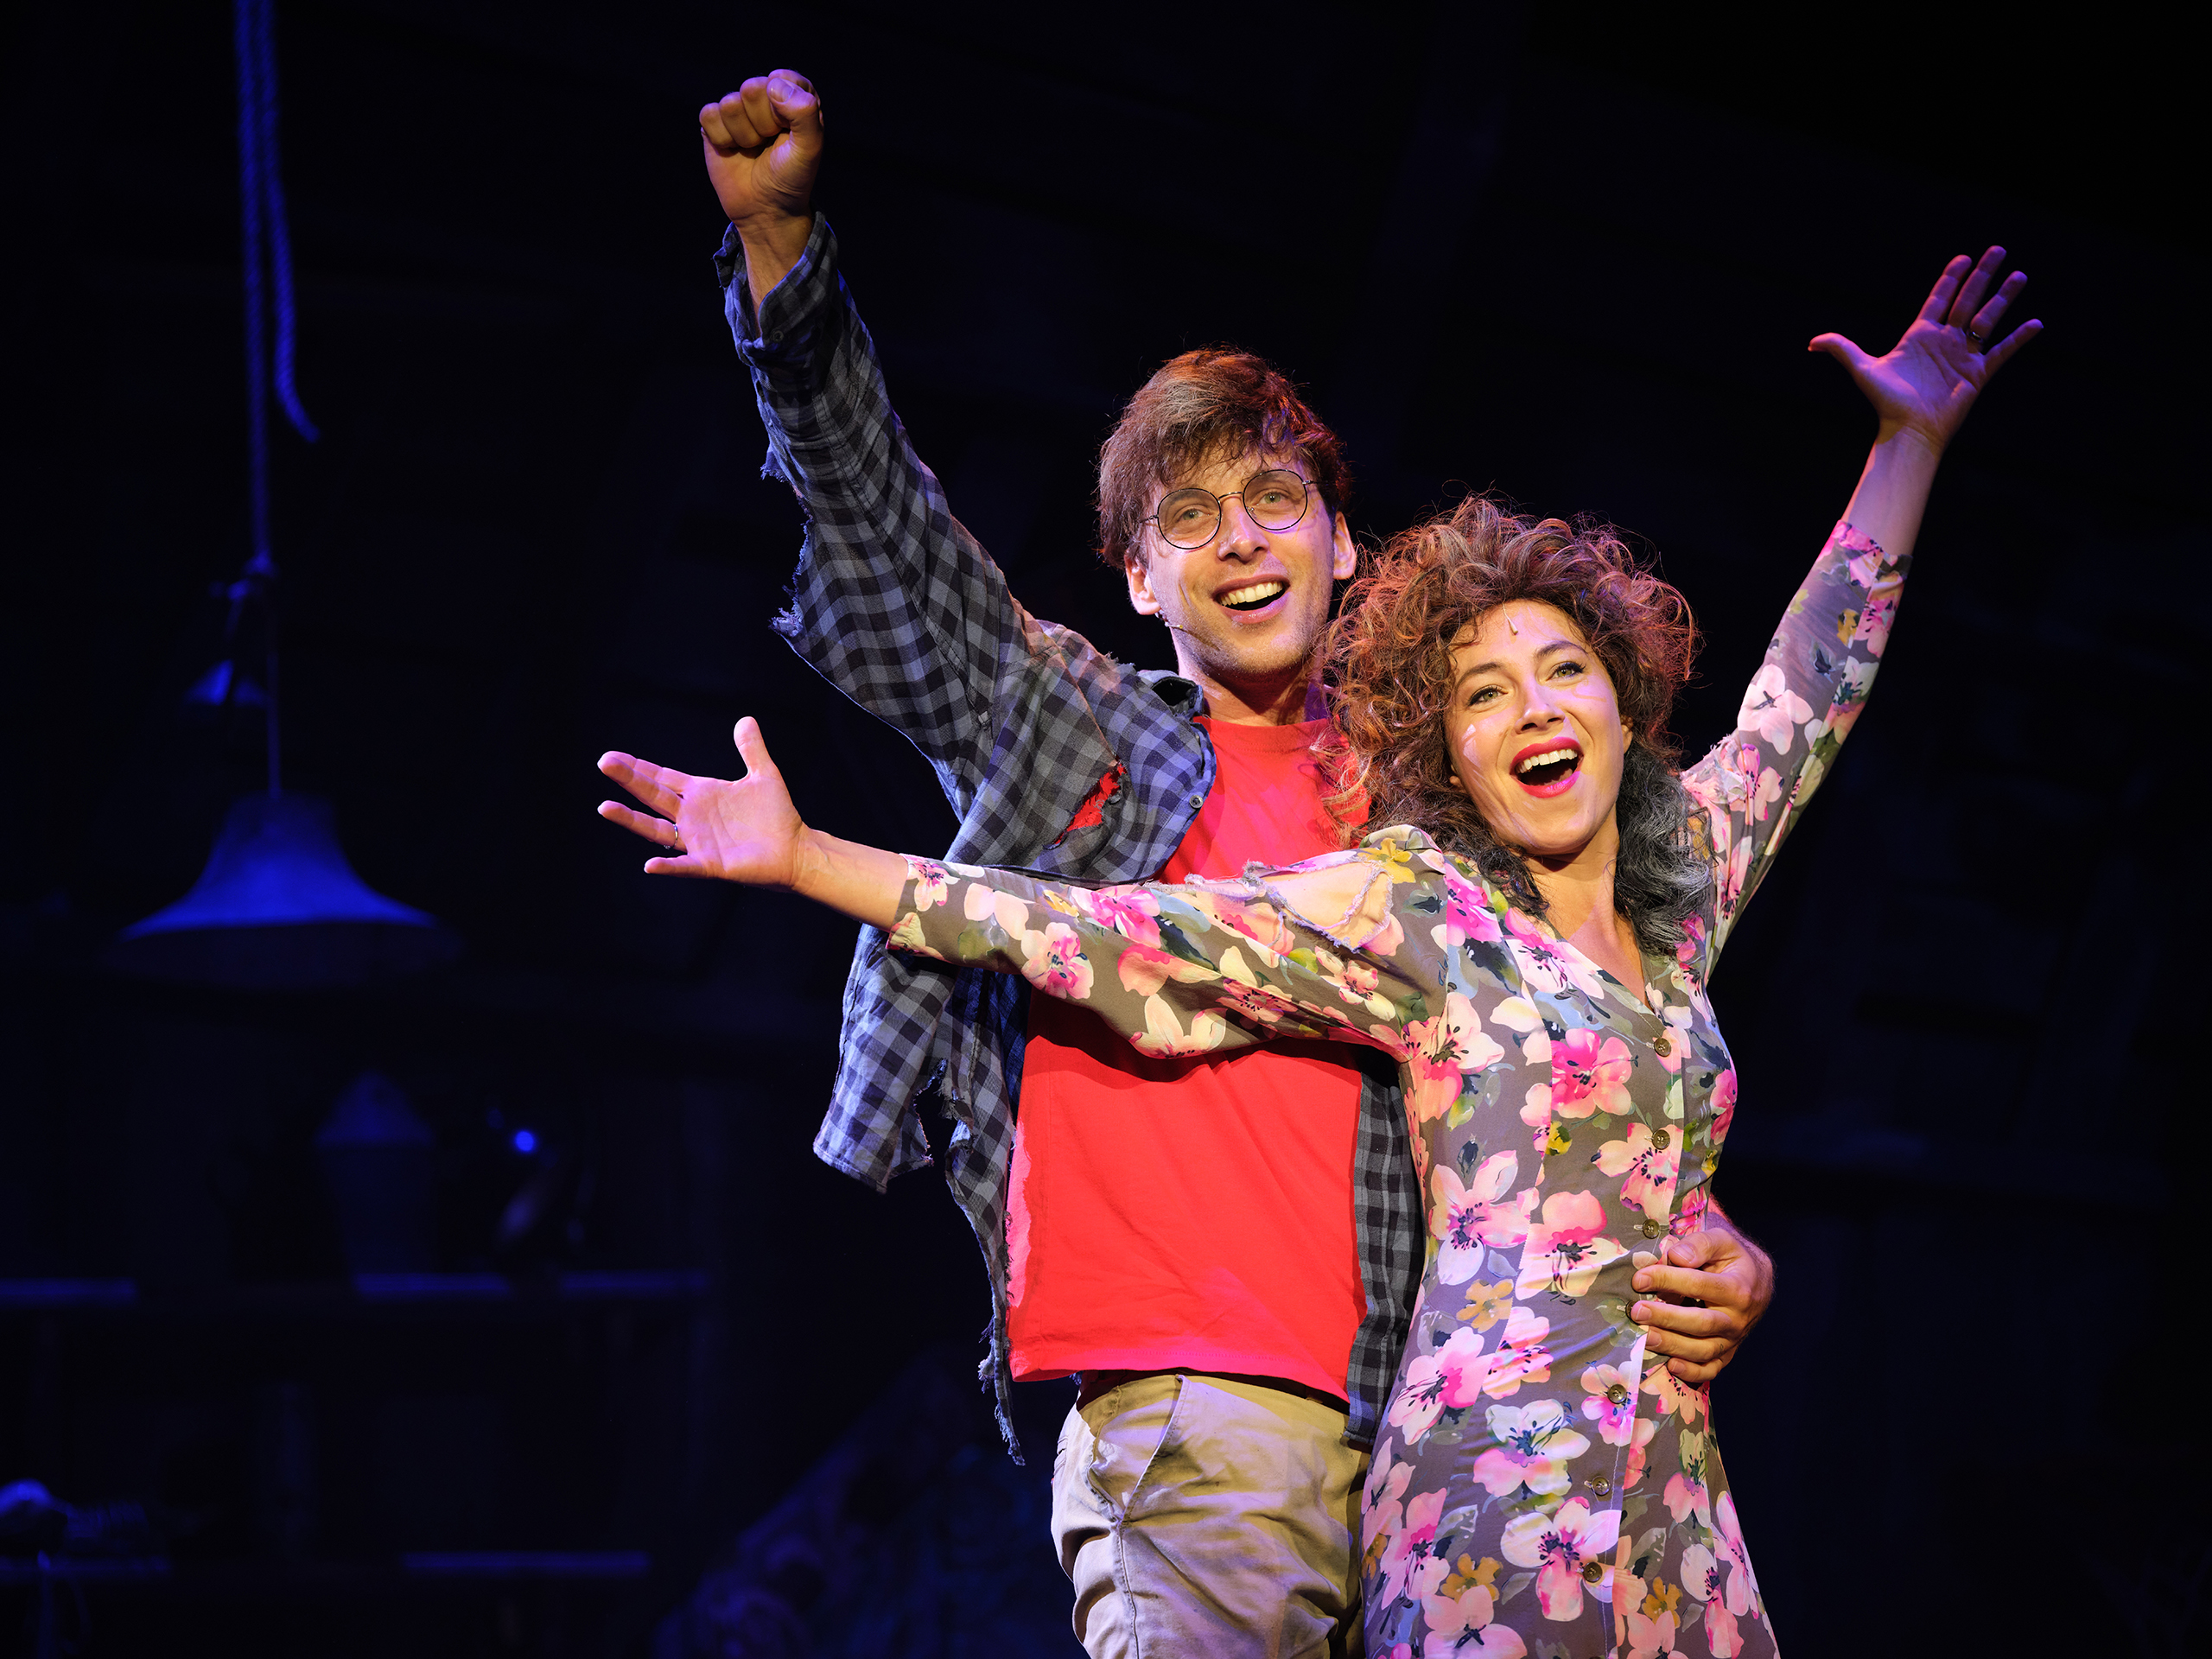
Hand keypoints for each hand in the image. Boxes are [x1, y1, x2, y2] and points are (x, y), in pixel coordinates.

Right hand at [598, 717, 804, 887]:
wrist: (796, 850)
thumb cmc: (778, 816)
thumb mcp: (764, 775)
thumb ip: (752, 749)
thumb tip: (746, 719)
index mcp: (701, 794)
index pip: (663, 778)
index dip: (639, 767)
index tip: (613, 757)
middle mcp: (692, 817)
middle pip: (653, 796)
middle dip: (629, 780)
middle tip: (604, 762)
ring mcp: (698, 841)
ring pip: (656, 830)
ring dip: (631, 819)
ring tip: (605, 807)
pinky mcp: (711, 864)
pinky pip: (685, 865)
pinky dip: (668, 866)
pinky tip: (650, 864)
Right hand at [700, 71, 821, 231]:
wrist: (766, 209)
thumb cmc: (791, 178)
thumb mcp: (810, 148)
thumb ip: (804, 112)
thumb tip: (773, 85)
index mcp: (794, 95)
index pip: (782, 78)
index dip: (784, 109)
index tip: (788, 132)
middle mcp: (766, 96)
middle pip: (752, 87)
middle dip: (762, 123)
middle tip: (770, 143)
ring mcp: (739, 108)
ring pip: (730, 103)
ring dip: (743, 135)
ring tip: (754, 149)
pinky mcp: (715, 122)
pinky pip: (709, 115)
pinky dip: (722, 139)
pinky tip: (734, 150)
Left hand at [1629, 1226, 1774, 1384]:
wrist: (1757, 1280)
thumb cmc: (1732, 1257)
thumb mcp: (1722, 1239)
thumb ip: (1700, 1244)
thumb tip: (1675, 1257)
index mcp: (1737, 1287)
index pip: (1699, 1284)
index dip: (1667, 1280)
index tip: (1639, 1279)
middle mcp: (1737, 1318)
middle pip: (1701, 1322)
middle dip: (1666, 1318)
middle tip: (1637, 1312)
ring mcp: (1733, 1339)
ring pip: (1703, 1350)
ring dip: (1673, 1345)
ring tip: (1645, 1337)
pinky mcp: (1727, 1352)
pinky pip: (1712, 1369)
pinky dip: (1693, 1373)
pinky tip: (1671, 1366)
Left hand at [1811, 245, 2041, 454]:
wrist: (1908, 430)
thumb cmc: (1886, 402)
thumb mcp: (1862, 369)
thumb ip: (1841, 349)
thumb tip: (1811, 342)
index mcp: (1920, 335)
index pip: (1939, 298)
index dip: (1951, 278)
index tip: (1963, 257)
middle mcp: (1944, 341)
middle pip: (1967, 299)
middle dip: (1982, 275)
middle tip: (1998, 249)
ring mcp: (1963, 355)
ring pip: (1988, 319)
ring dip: (2004, 297)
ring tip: (2020, 274)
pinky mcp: (1978, 373)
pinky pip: (2002, 352)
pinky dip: (2019, 339)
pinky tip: (2035, 323)